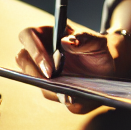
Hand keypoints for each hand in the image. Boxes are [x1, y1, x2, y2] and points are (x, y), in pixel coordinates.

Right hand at [16, 24, 130, 113]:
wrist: (107, 68)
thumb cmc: (98, 49)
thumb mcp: (97, 41)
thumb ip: (85, 39)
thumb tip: (67, 42)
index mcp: (46, 33)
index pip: (27, 36)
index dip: (34, 51)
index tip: (50, 68)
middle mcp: (39, 52)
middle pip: (23, 59)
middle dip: (36, 72)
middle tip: (55, 81)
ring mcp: (42, 71)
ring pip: (34, 80)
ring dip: (50, 87)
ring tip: (71, 90)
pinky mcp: (50, 87)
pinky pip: (49, 94)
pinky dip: (61, 96)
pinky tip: (75, 96)